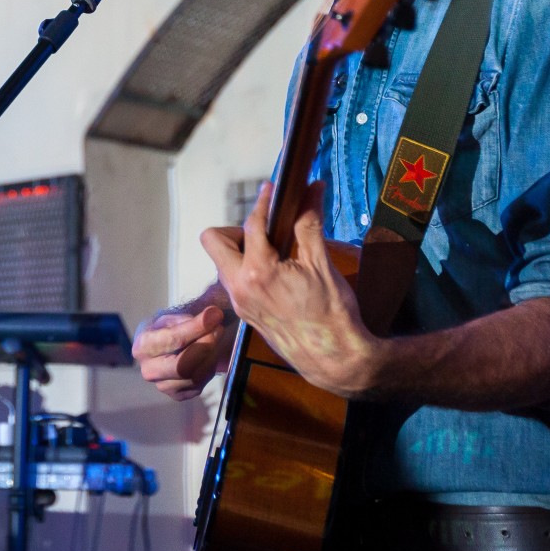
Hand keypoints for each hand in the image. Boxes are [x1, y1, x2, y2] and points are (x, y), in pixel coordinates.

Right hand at [133, 303, 231, 400]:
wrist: (158, 350)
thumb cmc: (164, 330)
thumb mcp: (170, 318)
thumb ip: (189, 319)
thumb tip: (213, 316)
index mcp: (143, 347)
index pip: (174, 340)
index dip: (197, 328)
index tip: (215, 315)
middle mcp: (149, 371)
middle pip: (184, 366)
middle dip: (206, 346)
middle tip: (219, 329)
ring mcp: (162, 386)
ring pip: (195, 377)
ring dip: (211, 356)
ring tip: (216, 339)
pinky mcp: (177, 396)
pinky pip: (199, 385)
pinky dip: (209, 368)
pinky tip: (209, 355)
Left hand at [200, 181, 380, 397]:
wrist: (335, 360)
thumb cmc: (332, 314)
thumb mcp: (321, 264)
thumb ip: (309, 224)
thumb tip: (312, 189)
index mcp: (257, 272)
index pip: (252, 224)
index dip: (264, 202)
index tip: (273, 189)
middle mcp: (239, 288)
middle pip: (214, 240)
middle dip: (235, 229)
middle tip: (266, 231)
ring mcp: (240, 303)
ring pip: (222, 263)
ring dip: (241, 250)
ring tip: (275, 250)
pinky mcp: (246, 315)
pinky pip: (234, 282)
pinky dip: (247, 269)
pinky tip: (276, 271)